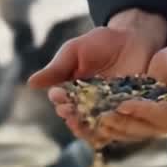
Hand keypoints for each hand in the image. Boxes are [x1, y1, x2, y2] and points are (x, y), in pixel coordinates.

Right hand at [27, 13, 165, 145]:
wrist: (135, 37)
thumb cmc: (103, 42)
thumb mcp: (76, 50)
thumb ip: (57, 67)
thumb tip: (31, 83)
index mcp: (73, 92)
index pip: (63, 102)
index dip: (60, 101)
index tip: (59, 95)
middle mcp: (89, 105)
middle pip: (77, 118)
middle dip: (72, 115)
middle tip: (71, 110)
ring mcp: (109, 110)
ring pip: (95, 128)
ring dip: (88, 127)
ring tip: (88, 119)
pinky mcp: (128, 113)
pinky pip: (118, 128)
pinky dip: (111, 129)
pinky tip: (109, 122)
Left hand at [98, 35, 166, 143]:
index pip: (160, 115)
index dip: (141, 110)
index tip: (123, 105)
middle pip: (144, 127)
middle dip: (122, 122)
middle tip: (102, 116)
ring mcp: (159, 124)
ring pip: (134, 131)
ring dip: (115, 127)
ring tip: (95, 121)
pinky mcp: (146, 119)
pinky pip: (129, 125)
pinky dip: (114, 125)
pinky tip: (96, 120)